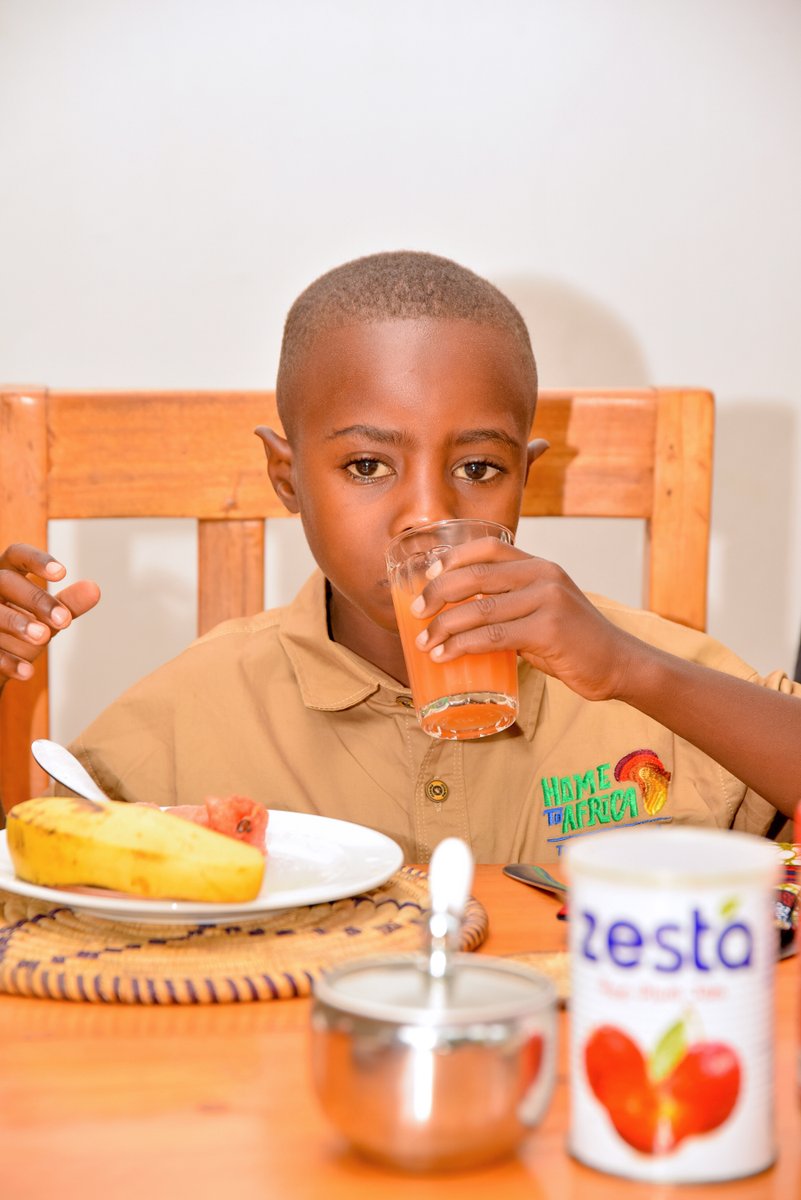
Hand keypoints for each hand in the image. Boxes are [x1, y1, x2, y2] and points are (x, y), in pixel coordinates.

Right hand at [0, 544, 100, 687]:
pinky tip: (27, 671)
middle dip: (35, 600)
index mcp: (7, 575)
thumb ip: (69, 603)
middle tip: (64, 621)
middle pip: (6, 582)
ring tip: (44, 637)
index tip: (62, 573)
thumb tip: (94, 589)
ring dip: (18, 624)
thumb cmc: (21, 626)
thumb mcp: (46, 616)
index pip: (18, 555)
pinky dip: (8, 662)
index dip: (37, 560)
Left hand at [409, 539, 637, 701]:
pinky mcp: (549, 631)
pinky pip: (493, 636)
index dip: (453, 558)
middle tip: (415, 612)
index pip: (489, 547)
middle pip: (476, 575)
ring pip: (480, 609)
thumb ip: (512, 605)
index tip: (428, 575)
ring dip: (444, 626)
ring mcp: (548, 602)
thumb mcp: (544, 609)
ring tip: (424, 642)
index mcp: (540, 566)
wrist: (618, 664)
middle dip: (437, 593)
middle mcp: (544, 576)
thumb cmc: (574, 642)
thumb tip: (462, 614)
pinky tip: (445, 655)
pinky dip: (462, 646)